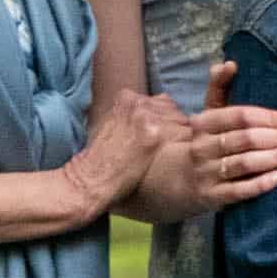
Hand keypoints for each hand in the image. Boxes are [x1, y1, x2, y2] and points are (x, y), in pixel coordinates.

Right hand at [65, 85, 179, 211]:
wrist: (91, 179)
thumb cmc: (101, 158)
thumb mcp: (113, 124)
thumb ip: (134, 113)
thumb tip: (162, 102)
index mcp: (127, 98)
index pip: (163, 101)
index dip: (165, 120)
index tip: (156, 136)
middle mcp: (139, 103)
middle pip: (174, 110)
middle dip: (173, 127)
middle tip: (158, 147)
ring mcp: (148, 118)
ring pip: (182, 122)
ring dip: (179, 138)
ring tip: (161, 154)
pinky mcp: (156, 136)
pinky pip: (185, 135)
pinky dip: (183, 148)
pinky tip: (168, 160)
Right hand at [156, 61, 276, 213]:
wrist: (162, 183)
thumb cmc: (196, 144)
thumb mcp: (204, 117)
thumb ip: (218, 88)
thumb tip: (230, 63)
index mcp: (202, 124)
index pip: (239, 116)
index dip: (267, 117)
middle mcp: (202, 148)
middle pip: (245, 139)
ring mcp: (205, 174)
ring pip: (243, 163)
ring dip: (273, 158)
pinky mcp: (209, 197)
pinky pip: (237, 191)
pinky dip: (259, 184)